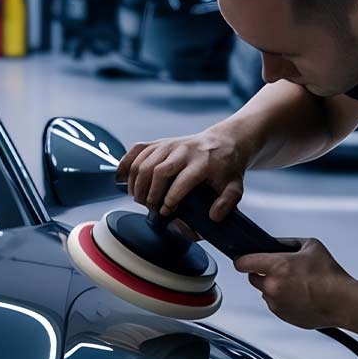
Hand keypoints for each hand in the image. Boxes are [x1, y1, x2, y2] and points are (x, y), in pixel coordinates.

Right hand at [115, 124, 251, 221]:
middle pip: (159, 170)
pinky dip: (126, 163)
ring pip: (145, 160)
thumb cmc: (227, 169)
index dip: (170, 199)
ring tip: (138, 198)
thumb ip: (227, 203)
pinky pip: (138, 149)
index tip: (165, 212)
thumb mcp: (235, 187)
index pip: (182, 181)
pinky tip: (122, 178)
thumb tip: (213, 216)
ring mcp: (171, 144)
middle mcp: (185, 150)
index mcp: (204, 162)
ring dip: (137, 182)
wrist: (225, 142)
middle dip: (150, 192)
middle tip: (149, 207)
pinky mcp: (161, 142)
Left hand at [234, 238, 355, 329]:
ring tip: (296, 284)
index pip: (242, 262)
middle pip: (252, 278)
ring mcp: (276, 303)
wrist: (342, 301)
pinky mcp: (282, 315)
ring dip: (274, 287)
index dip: (243, 259)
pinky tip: (299, 295)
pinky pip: (275, 304)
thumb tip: (273, 243)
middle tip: (280, 270)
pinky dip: (282, 300)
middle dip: (262, 273)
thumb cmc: (330, 275)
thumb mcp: (310, 245)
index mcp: (277, 266)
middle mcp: (272, 286)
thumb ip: (287, 242)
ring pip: (265, 292)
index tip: (245, 259)